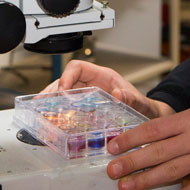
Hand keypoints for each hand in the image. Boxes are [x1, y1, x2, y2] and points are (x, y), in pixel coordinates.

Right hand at [42, 59, 171, 118]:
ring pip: (62, 94)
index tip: (62, 91)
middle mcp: (92, 83)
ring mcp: (87, 95)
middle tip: (41, 105)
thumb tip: (119, 93)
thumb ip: (132, 99)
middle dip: (51, 92)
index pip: (78, 67)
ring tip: (41, 114)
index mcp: (103, 76)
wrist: (148, 117)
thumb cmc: (143, 107)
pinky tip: (51, 123)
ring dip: (51, 103)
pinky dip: (57, 113)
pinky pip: (67, 106)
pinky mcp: (85, 108)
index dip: (66, 76)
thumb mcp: (139, 103)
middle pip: (65, 81)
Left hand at [105, 103, 189, 189]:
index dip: (131, 139)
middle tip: (112, 171)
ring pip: (171, 172)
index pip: (153, 130)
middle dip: (132, 162)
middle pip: (157, 152)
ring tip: (126, 187)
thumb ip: (172, 127)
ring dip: (146, 181)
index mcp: (188, 120)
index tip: (113, 146)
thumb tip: (142, 140)